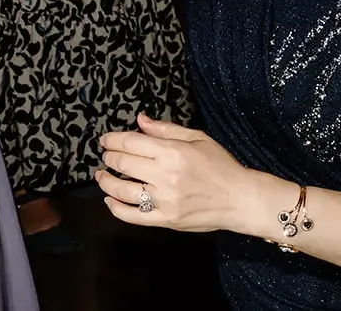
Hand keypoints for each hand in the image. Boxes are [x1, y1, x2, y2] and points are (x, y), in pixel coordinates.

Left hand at [97, 114, 256, 231]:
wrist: (239, 198)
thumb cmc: (220, 166)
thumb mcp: (197, 138)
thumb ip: (166, 129)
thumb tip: (140, 120)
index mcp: (173, 152)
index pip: (132, 142)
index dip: (113, 140)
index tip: (105, 140)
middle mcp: (165, 175)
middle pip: (124, 163)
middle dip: (109, 157)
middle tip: (105, 155)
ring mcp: (164, 200)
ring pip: (122, 191)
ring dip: (106, 182)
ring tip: (102, 175)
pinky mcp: (165, 220)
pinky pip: (133, 216)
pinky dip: (116, 209)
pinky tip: (110, 200)